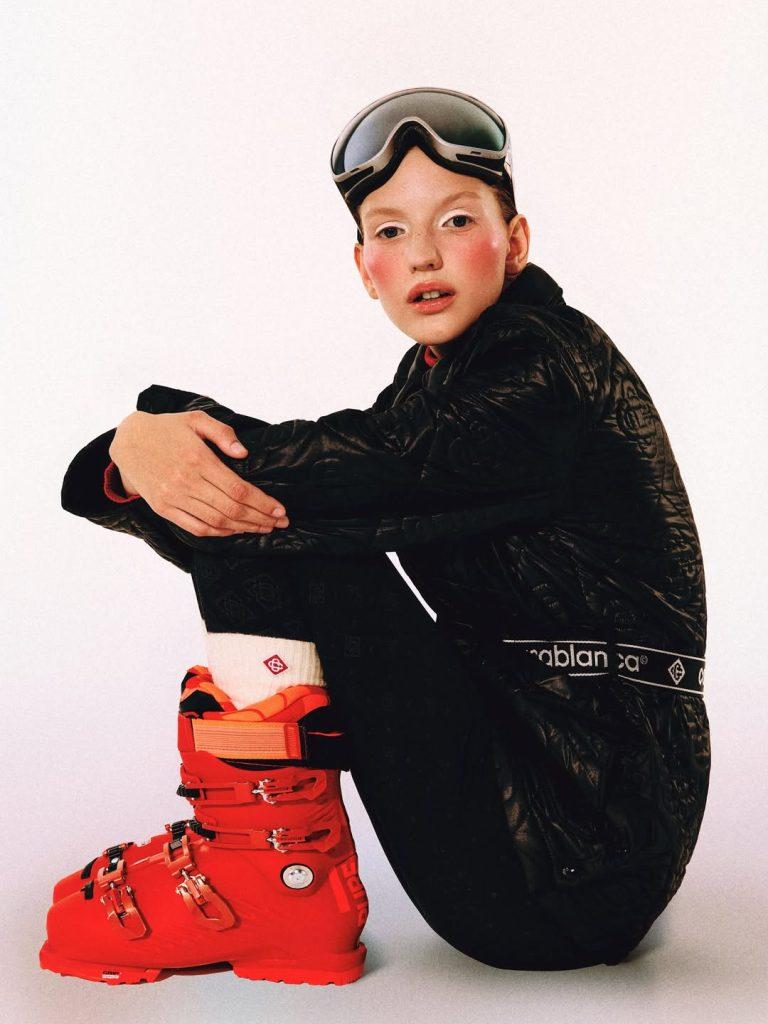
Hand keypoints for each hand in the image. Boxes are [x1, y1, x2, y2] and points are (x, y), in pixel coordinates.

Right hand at [108, 410, 289, 536]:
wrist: (128, 441)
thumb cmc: (167, 429)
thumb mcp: (196, 420)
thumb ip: (223, 433)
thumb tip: (243, 454)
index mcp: (198, 459)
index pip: (238, 489)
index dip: (262, 503)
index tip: (280, 509)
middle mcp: (186, 481)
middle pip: (232, 508)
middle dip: (261, 518)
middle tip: (280, 523)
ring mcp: (174, 498)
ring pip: (216, 521)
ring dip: (244, 528)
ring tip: (264, 528)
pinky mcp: (164, 508)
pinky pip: (196, 527)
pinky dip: (219, 533)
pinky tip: (236, 531)